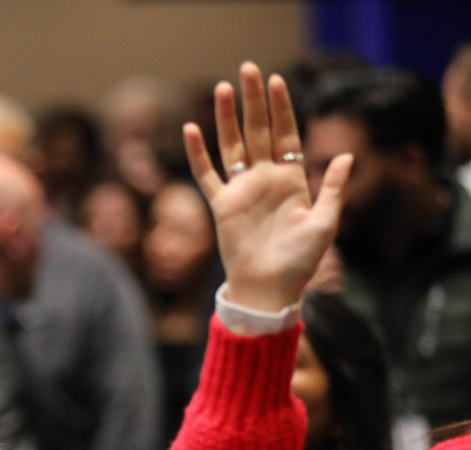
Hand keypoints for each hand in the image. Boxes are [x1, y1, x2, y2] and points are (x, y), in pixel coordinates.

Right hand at [183, 62, 351, 312]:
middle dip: (253, 100)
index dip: (281, 108)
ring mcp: (241, 190)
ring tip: (222, 88)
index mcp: (291, 180)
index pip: (285, 135)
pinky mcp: (222, 205)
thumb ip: (333, 189)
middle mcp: (264, 179)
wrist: (269, 288)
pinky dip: (199, 153)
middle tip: (247, 70)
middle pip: (257, 131)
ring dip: (226, 118)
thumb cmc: (300, 261)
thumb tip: (348, 155)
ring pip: (231, 145)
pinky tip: (192, 130)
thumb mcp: (325, 223)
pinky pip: (207, 174)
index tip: (276, 81)